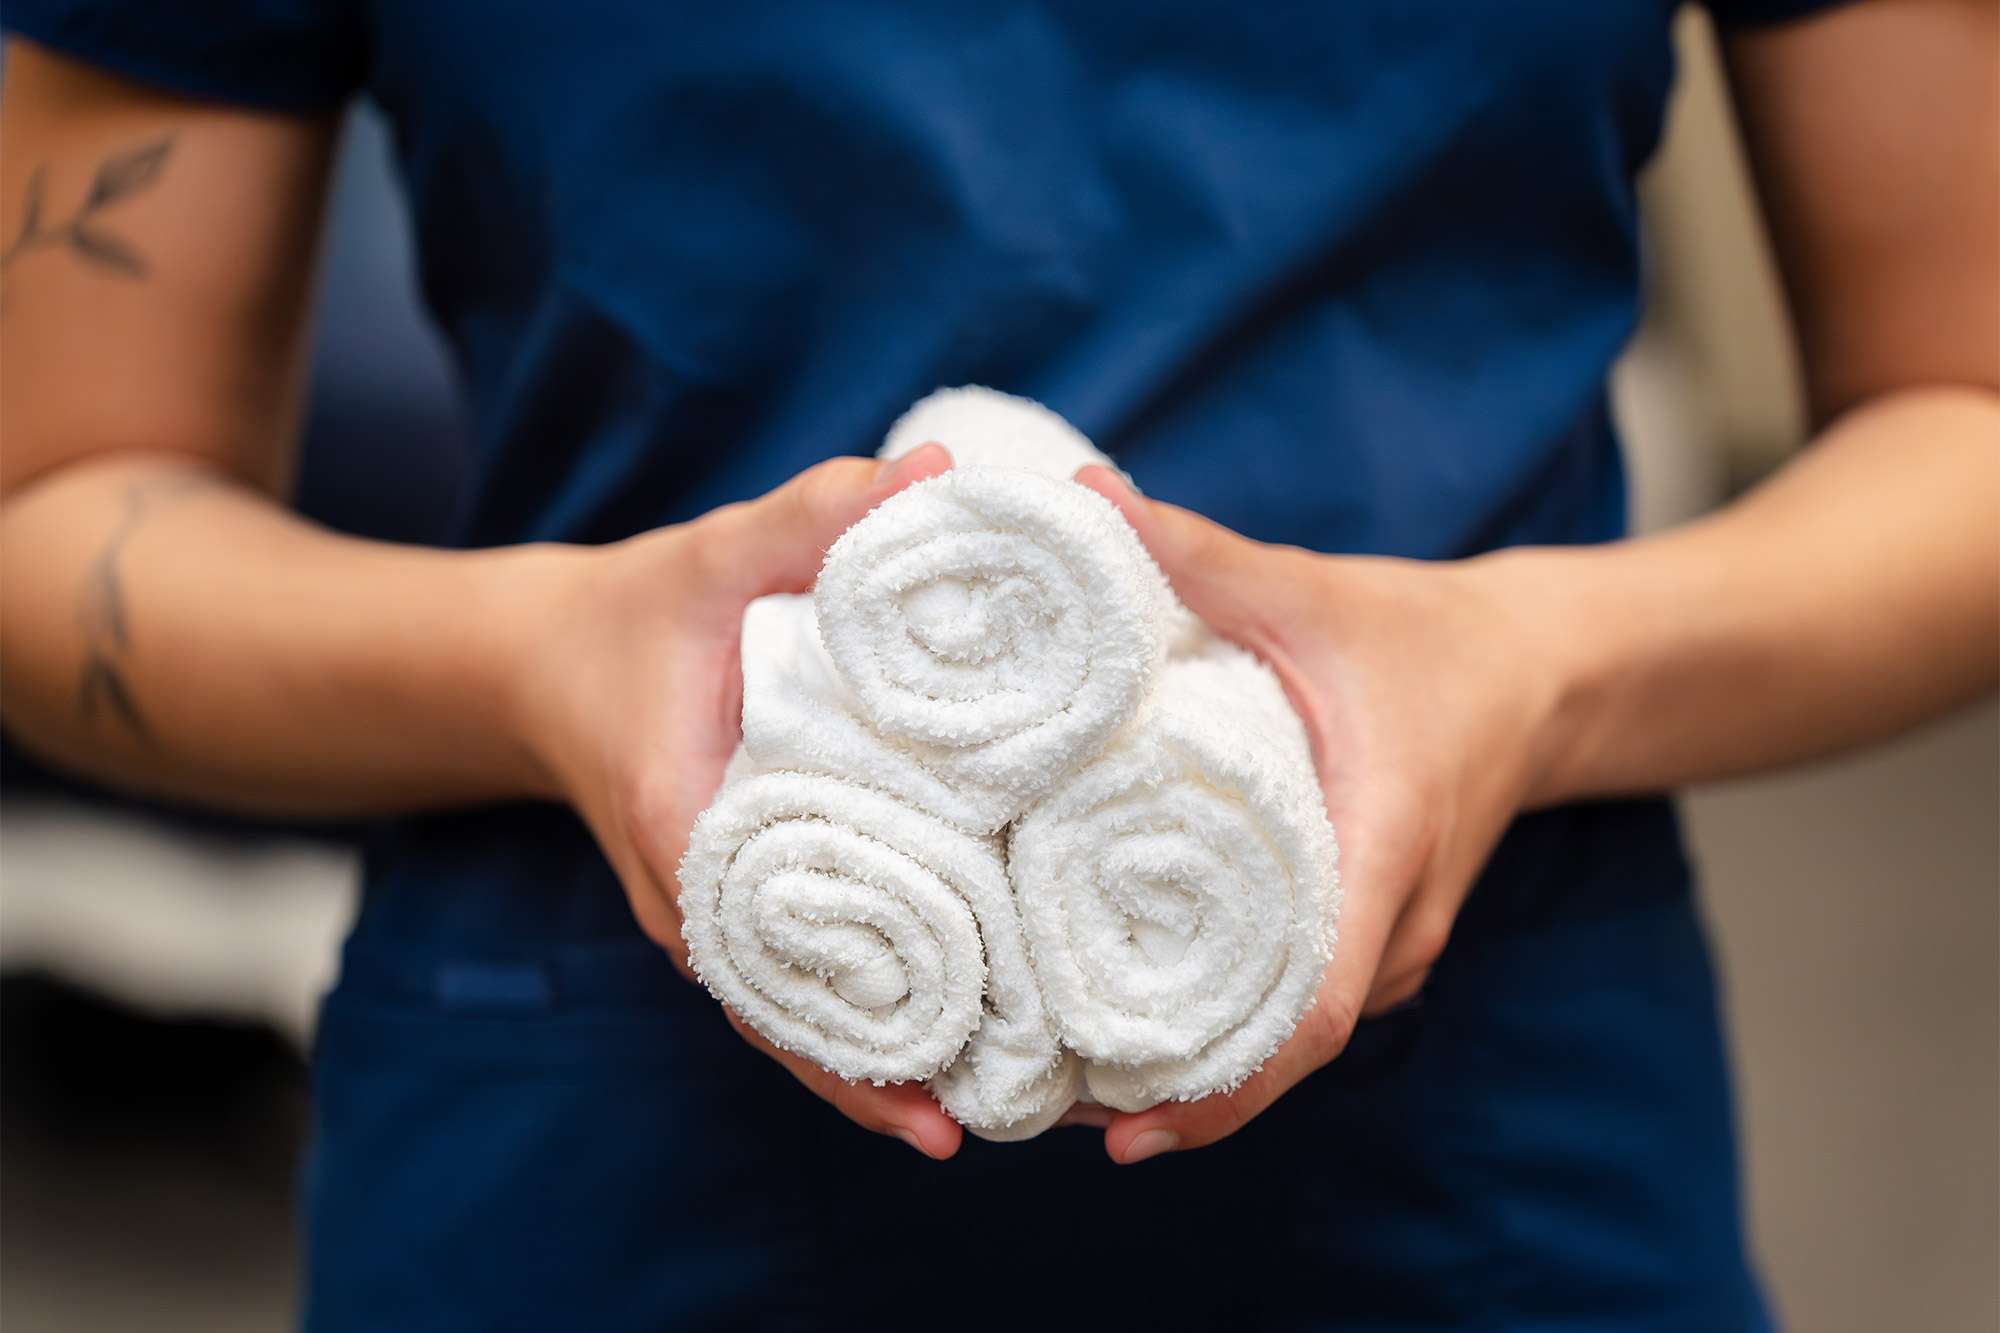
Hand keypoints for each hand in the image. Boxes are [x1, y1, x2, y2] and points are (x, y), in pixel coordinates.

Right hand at [512, 445, 963, 1158]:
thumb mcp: (716, 555)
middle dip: (890, 1085)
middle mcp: (699, 904)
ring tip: (998, 1117)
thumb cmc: (636, 618)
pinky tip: (947, 1054)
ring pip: (800, 1019)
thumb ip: (816, 513)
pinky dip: (863, 1024)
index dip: (847, 1051)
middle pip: (794, 1025)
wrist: (551, 661)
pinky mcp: (741, 903)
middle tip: (1011, 1128)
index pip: (767, 967)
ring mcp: (715, 916)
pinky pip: (803, 977)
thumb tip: (936, 473)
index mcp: (686, 835)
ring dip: (884, 1070)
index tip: (935, 1108)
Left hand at [1070, 467, 1574, 1163]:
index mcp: (1381, 852)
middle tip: (1036, 1106)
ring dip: (1187, 1069)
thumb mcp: (1311, 590)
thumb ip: (1196, 554)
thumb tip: (1081, 502)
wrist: (1541, 676)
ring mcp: (1388, 947)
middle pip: (1281, 1055)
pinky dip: (1219, 1031)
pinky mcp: (1371, 941)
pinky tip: (1124, 1021)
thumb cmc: (1429, 641)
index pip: (1309, 1015)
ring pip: (1284, 1041)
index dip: (1222, 1087)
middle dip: (1169, 1096)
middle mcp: (1391, 928)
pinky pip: (1293, 1008)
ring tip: (1057, 1077)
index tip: (1130, 1127)